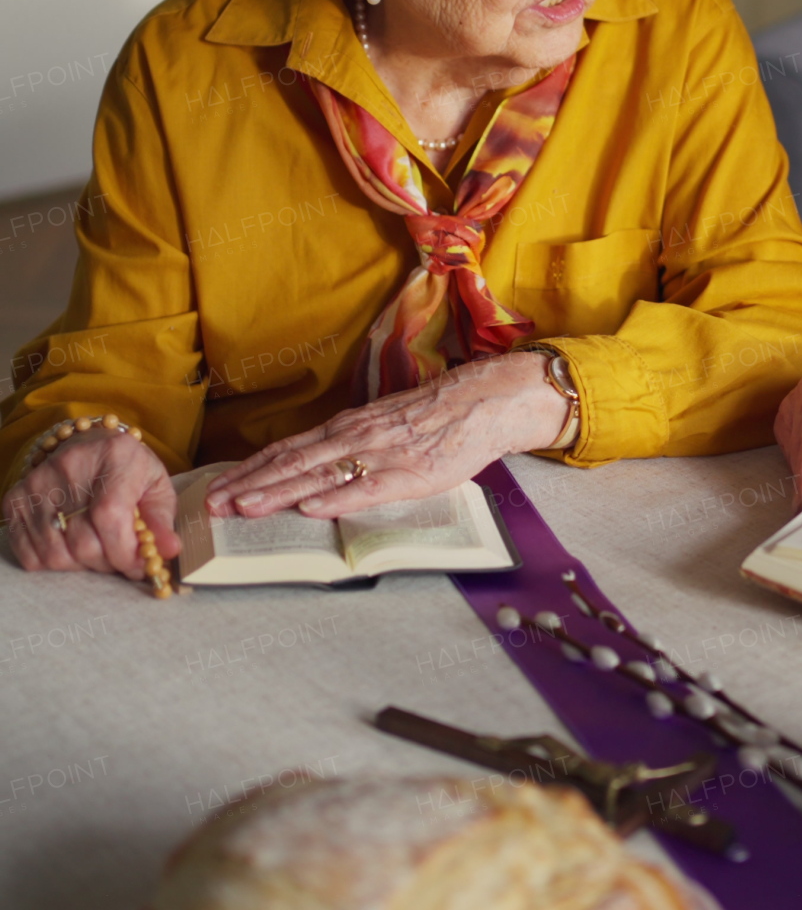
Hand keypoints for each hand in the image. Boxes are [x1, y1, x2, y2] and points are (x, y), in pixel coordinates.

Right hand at [3, 429, 178, 578]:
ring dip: (82, 565)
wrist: (90, 448)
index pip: (110, 518)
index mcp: (115, 455)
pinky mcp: (17, 500)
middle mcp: (70, 465)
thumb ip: (162, 521)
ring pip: (56, 555)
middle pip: (83, 542)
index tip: (138, 567)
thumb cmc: (128, 471)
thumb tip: (168, 551)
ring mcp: (38, 483)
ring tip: (97, 548)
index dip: (125, 553)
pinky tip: (71, 545)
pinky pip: (31, 555)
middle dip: (108, 563)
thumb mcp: (155, 488)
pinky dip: (54, 562)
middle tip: (120, 558)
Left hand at [204, 352, 571, 519]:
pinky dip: (335, 498)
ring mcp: (379, 454)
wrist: (482, 401)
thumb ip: (351, 446)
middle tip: (212, 505)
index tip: (218, 488)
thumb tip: (316, 470)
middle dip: (247, 485)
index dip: (249, 470)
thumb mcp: (382, 426)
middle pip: (290, 463)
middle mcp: (353, 437)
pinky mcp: (408, 473)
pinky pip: (366, 488)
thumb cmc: (435, 417)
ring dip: (277, 492)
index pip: (286, 450)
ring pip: (318, 475)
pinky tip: (310, 508)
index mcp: (346, 428)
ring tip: (243, 508)